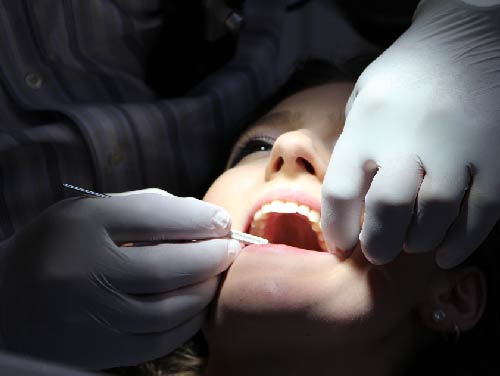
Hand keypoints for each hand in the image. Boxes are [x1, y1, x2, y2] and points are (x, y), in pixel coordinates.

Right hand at [0, 189, 239, 368]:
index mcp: (82, 227)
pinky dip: (189, 321)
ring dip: (206, 288)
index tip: (221, 220)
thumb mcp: (87, 212)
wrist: (8, 303)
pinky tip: (198, 303)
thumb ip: (143, 206)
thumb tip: (201, 217)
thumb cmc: (58, 247)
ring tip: (218, 273)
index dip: (198, 218)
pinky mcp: (102, 348)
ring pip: (170, 308)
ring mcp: (94, 316)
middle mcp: (86, 272)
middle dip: (212, 255)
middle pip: (168, 267)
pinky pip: (161, 339)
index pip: (153, 216)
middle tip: (231, 247)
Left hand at [321, 0, 499, 267]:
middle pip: (387, 208)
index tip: (341, 245)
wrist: (472, 39)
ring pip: (435, 216)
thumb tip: (349, 198)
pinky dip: (462, 241)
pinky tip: (445, 252)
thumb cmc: (407, 74)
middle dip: (378, 243)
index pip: (340, 190)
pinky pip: (482, 213)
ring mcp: (458, 148)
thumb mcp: (365, 97)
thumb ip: (355, 143)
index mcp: (368, 124)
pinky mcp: (497, 157)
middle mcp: (409, 138)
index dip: (337, 228)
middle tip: (376, 253)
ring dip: (418, 241)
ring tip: (409, 244)